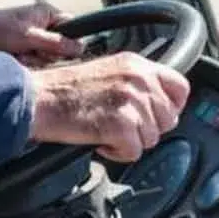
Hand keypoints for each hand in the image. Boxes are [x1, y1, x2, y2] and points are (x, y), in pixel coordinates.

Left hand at [0, 3, 82, 65]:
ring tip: (18, 53)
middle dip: (46, 54)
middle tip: (30, 49)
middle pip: (62, 48)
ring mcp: (35, 40)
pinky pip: (36, 63)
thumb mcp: (29, 37)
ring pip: (48, 58)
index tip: (59, 50)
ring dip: (34, 59)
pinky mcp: (26, 51)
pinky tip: (13, 58)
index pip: (73, 27)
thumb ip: (56, 43)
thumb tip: (80, 47)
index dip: (69, 41)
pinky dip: (26, 63)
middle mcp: (44, 26)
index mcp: (47, 14)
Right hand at [26, 51, 189, 162]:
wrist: (38, 98)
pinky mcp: (121, 125)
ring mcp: (131, 102)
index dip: (172, 106)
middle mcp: (138, 80)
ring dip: (129, 141)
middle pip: (168, 119)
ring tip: (105, 130)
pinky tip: (100, 140)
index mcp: (136, 64)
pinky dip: (117, 153)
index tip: (158, 115)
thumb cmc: (63, 88)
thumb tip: (157, 104)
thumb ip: (136, 82)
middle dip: (147, 128)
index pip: (180, 87)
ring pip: (152, 138)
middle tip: (120, 125)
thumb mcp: (107, 71)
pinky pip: (134, 152)